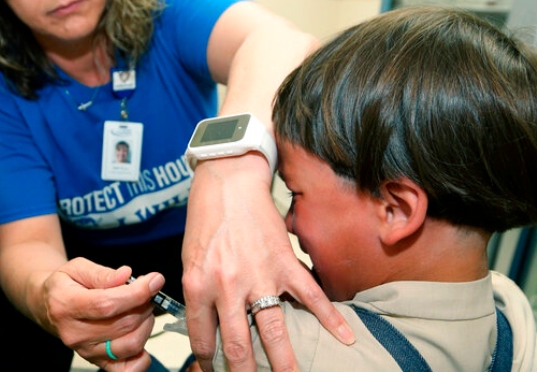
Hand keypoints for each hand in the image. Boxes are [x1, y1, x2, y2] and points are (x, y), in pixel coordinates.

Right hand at [35, 259, 164, 371]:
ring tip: (142, 308)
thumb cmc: (65, 286)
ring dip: (146, 323)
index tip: (154, 281)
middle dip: (144, 304)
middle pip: (123, 324)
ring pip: (130, 344)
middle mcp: (74, 333)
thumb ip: (102, 273)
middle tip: (147, 291)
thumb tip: (126, 275)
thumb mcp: (77, 268)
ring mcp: (86, 351)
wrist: (49, 306)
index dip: (136, 293)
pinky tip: (139, 333)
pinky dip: (142, 355)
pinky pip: (128, 368)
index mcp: (66, 306)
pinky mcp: (98, 362)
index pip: (106, 304)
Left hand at [182, 155, 354, 370]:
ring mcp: (261, 276)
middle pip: (240, 346)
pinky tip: (345, 338)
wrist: (228, 182)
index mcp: (200, 285)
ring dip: (284, 363)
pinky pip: (312, 296)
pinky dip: (331, 319)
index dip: (209, 362)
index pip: (204, 339)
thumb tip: (211, 329)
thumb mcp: (191, 260)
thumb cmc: (206, 219)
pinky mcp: (286, 263)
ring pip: (275, 331)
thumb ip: (201, 294)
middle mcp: (229, 285)